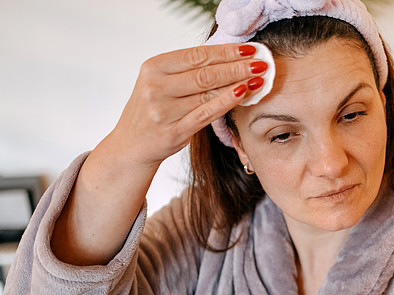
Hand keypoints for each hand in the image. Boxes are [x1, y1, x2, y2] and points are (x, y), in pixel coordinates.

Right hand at [53, 43, 266, 264]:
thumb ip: (187, 71)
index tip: (248, 49)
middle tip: (261, 62)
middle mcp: (156, 87)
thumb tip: (228, 58)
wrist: (131, 145)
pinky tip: (244, 93)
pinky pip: (207, 113)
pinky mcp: (175, 131)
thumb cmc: (153, 110)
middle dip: (237, 66)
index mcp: (153, 68)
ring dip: (238, 82)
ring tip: (259, 77)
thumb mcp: (161, 83)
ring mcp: (164, 110)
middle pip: (205, 72)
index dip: (225, 51)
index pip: (196, 54)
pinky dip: (227, 102)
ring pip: (208, 92)